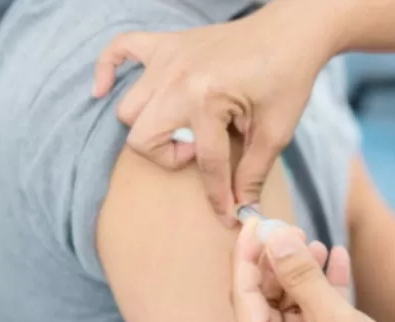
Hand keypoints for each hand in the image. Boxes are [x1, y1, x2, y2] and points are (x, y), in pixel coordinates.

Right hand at [92, 1, 333, 226]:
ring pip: (129, 107)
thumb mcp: (276, 131)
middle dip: (168, 156)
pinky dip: (107, 69)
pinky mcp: (167, 44)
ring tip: (183, 126)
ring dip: (150, 126)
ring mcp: (168, 59)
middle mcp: (177, 80)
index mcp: (206, 100)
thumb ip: (254, 171)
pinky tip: (103, 90)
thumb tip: (244, 208)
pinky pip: (119, 50)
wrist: (291, 31)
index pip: (204, 163)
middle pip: (141, 137)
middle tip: (200, 151)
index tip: (226, 216)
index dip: (218, 196)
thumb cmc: (288, 77)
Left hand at [231, 219, 394, 321]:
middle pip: (267, 298)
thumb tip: (275, 239)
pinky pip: (317, 314)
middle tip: (292, 230)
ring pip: (293, 303)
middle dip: (279, 262)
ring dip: (303, 272)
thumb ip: (302, 278)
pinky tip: (338, 261)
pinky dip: (326, 288)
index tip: (256, 222)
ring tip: (317, 244)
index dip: (247, 255)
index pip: (244, 295)